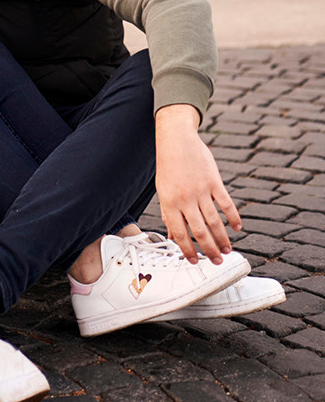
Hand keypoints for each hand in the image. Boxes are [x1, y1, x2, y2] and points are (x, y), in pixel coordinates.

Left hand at [155, 103, 241, 263]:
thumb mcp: (163, 190)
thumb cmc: (168, 166)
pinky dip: (233, 217)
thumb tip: (173, 237)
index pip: (179, 233)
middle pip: (199, 231)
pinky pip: (226, 203)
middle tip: (218, 262)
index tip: (195, 262)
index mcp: (170, 202)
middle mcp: (185, 198)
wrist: (176, 139)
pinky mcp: (214, 181)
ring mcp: (201, 190)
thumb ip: (168, 214)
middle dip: (209, 249)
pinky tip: (238, 228)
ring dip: (222, 238)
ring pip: (214, 221)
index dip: (188, 250)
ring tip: (227, 250)